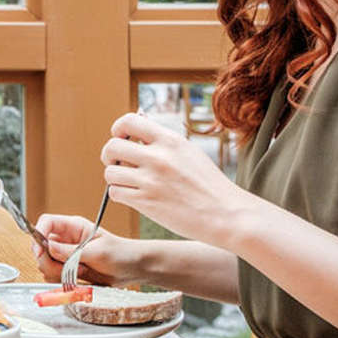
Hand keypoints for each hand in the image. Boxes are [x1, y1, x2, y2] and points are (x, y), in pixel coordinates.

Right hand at [32, 214, 129, 285]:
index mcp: (73, 227)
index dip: (38, 234)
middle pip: (41, 246)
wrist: (135, 269)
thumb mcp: (98, 252)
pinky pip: (55, 275)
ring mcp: (67, 254)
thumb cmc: (122, 254)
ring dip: (58, 272)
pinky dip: (63, 280)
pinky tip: (80, 279)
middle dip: (48, 261)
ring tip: (79, 272)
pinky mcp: (70, 268)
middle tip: (65, 269)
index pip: (47, 223)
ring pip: (46, 263)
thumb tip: (48, 247)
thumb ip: (72, 251)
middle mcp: (66, 239)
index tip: (40, 251)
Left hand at [100, 111, 241, 245]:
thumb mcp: (189, 152)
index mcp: (170, 141)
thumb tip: (136, 129)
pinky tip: (133, 196)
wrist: (227, 215)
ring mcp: (151, 180)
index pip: (128, 121)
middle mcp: (158, 157)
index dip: (118, 129)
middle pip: (112, 146)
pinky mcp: (146, 202)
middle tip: (118, 164)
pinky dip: (120, 195)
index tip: (121, 139)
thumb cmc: (209, 185)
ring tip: (129, 183)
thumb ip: (163, 142)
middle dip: (110, 155)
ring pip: (110, 172)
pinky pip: (115, 193)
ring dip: (115, 178)